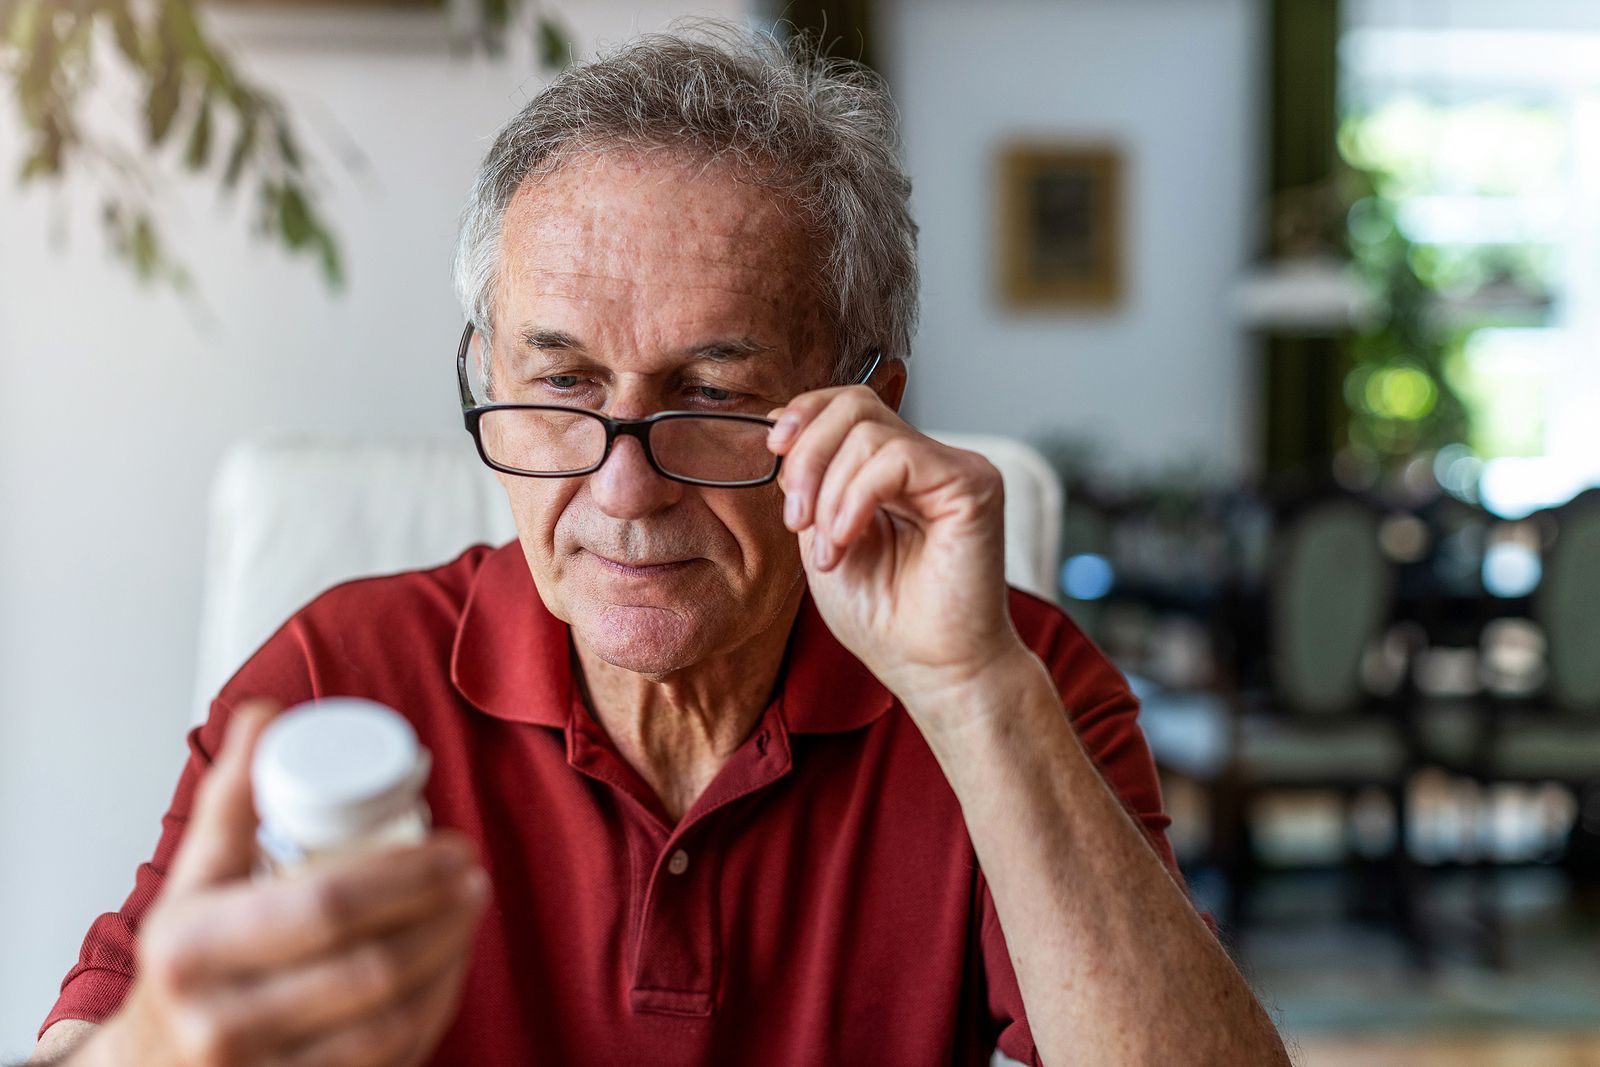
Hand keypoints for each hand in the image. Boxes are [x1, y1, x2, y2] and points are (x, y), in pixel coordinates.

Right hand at [82, 701, 488, 1066]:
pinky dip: (433, 1013)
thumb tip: (264, 714)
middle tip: (474, 876)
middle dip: (443, 916)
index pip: (326, 904)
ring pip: (392, 1022)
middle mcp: (222, 1024)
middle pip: (371, 968)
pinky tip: (449, 971)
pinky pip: (392, 1062)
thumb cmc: (182, 966)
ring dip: (450, 961)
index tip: (454, 846)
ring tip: (470, 914)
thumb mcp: (192, 883)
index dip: (408, 875)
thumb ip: (230, 799)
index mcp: (193, 950)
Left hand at [766, 385, 1029, 724]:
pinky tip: (847, 540)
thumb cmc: (884, 617)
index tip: (773, 453)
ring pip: (869, 433)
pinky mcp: (974, 484)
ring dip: (830, 494)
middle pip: (854, 405)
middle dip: (807, 456)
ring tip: (829, 550)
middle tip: (795, 518)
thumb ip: (812, 483)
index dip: (804, 414)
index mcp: (892, 469)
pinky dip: (857, 498)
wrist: (931, 669)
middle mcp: (928, 460)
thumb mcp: (823, 536)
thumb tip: (782, 428)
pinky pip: (898, 459)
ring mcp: (954, 468)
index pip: (848, 404)